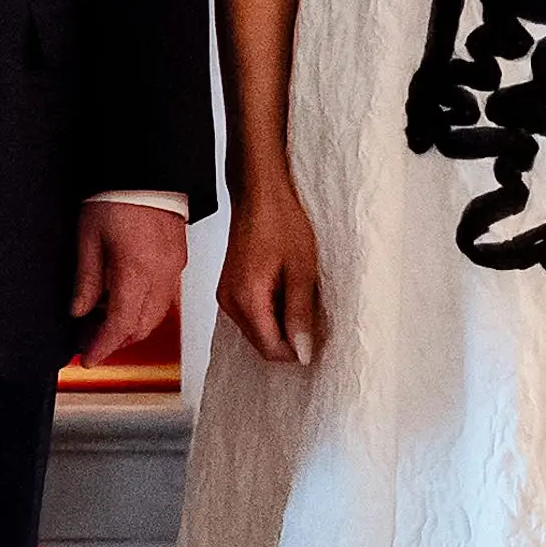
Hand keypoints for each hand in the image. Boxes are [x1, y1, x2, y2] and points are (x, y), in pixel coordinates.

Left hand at [72, 199, 187, 364]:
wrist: (148, 169)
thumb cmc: (117, 195)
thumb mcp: (88, 237)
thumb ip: (86, 279)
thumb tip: (79, 310)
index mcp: (135, 272)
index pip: (120, 325)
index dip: (103, 347)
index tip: (88, 359)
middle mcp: (161, 275)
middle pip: (141, 327)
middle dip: (116, 341)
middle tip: (90, 341)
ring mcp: (175, 268)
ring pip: (156, 316)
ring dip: (131, 326)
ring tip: (105, 322)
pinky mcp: (180, 260)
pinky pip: (165, 297)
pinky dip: (145, 308)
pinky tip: (125, 299)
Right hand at [215, 185, 323, 366]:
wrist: (260, 195)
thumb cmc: (281, 222)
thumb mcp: (301, 271)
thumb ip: (300, 314)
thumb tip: (302, 351)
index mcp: (246, 299)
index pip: (270, 348)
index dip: (297, 350)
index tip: (319, 337)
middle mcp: (229, 302)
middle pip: (261, 343)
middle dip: (289, 338)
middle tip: (314, 316)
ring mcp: (226, 296)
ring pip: (257, 331)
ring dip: (281, 325)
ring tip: (301, 298)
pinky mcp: (230, 289)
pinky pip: (252, 315)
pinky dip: (272, 312)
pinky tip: (287, 292)